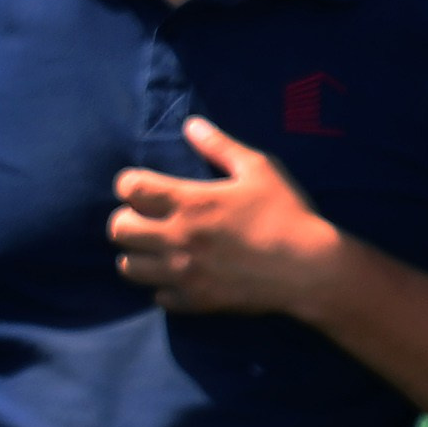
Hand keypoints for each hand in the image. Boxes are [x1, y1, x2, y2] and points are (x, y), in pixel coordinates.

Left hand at [108, 116, 339, 314]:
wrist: (309, 269)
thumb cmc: (286, 214)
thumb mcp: (259, 169)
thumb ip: (220, 146)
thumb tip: (191, 125)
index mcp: (188, 202)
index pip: (129, 188)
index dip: (131, 183)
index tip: (145, 186)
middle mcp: (177, 238)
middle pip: (118, 229)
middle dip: (128, 219)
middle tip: (147, 218)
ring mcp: (184, 273)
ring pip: (129, 267)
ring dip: (139, 254)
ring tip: (158, 248)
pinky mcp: (196, 301)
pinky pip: (158, 296)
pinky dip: (163, 286)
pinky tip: (181, 275)